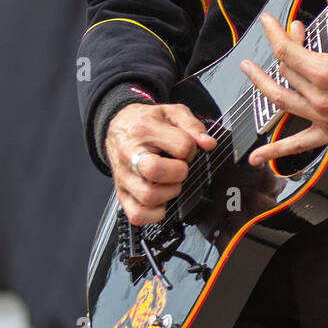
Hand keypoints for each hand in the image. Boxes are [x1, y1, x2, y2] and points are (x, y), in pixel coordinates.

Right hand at [106, 102, 216, 225]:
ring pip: (148, 196)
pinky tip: (161, 200)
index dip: (192, 149)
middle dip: (179, 173)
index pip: (180, 146)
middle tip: (180, 169)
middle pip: (156, 171)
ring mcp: (124, 176)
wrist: (119, 127)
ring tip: (171, 183)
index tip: (189, 150)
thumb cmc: (145, 122)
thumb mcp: (171, 113)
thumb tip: (208, 143)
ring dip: (169, 193)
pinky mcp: (121, 194)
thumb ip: (192, 125)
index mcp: (144, 130)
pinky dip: (155, 214)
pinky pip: (137, 215)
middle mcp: (130, 154)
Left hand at [242, 0, 327, 165]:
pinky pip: (298, 144)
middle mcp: (320, 97)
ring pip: (280, 101)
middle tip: (289, 35)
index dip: (274, 33)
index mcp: (326, 72)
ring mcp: (323, 117)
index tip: (268, 23)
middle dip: (283, 48)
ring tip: (251, 72)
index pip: (287, 50)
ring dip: (261, 86)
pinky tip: (257, 156)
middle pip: (285, 71)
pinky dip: (275, 151)